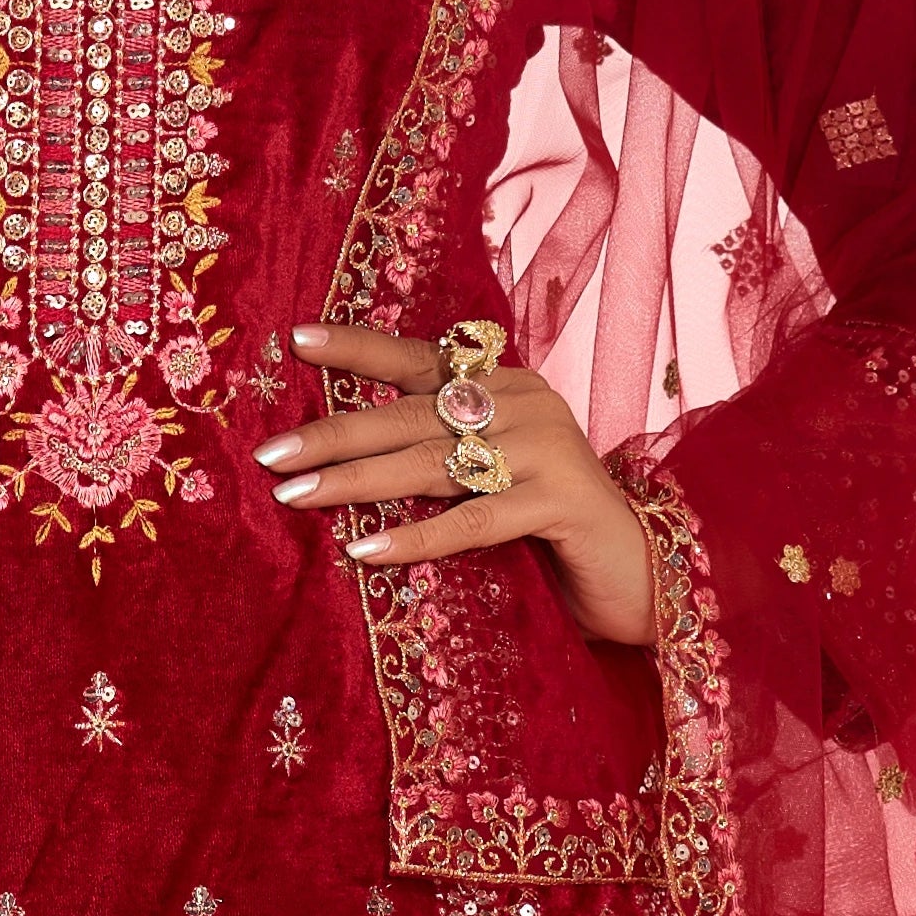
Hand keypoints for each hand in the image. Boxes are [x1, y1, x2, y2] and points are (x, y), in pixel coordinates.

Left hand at [256, 320, 660, 647]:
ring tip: (296, 496)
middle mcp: (526, 403)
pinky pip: (474, 519)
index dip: (358, 350)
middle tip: (271, 454)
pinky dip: (418, 536)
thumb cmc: (553, 535)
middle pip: (412, 414)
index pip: (419, 360)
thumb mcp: (490, 482)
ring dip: (357, 482)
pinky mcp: (562, 502)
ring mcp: (548, 449)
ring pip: (433, 463)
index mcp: (506, 387)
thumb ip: (440, 458)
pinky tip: (367, 549)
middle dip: (335, 434)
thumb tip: (341, 461)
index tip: (296, 339)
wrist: (644, 575)